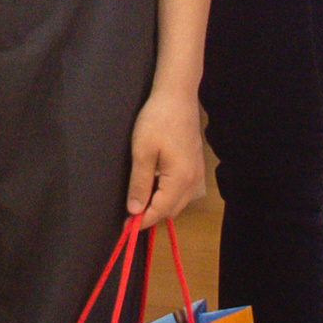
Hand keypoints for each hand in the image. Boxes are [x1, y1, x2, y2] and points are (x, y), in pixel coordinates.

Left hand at [126, 79, 205, 227]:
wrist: (177, 95)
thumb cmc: (157, 120)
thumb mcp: (142, 152)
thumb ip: (139, 184)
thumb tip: (135, 211)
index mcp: (181, 179)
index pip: (160, 211)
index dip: (142, 221)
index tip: (125, 227)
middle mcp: (193, 181)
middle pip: (171, 209)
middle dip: (151, 214)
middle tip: (129, 212)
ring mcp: (197, 173)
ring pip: (178, 201)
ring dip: (160, 204)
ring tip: (138, 198)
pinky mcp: (195, 165)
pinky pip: (182, 190)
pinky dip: (167, 194)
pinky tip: (153, 185)